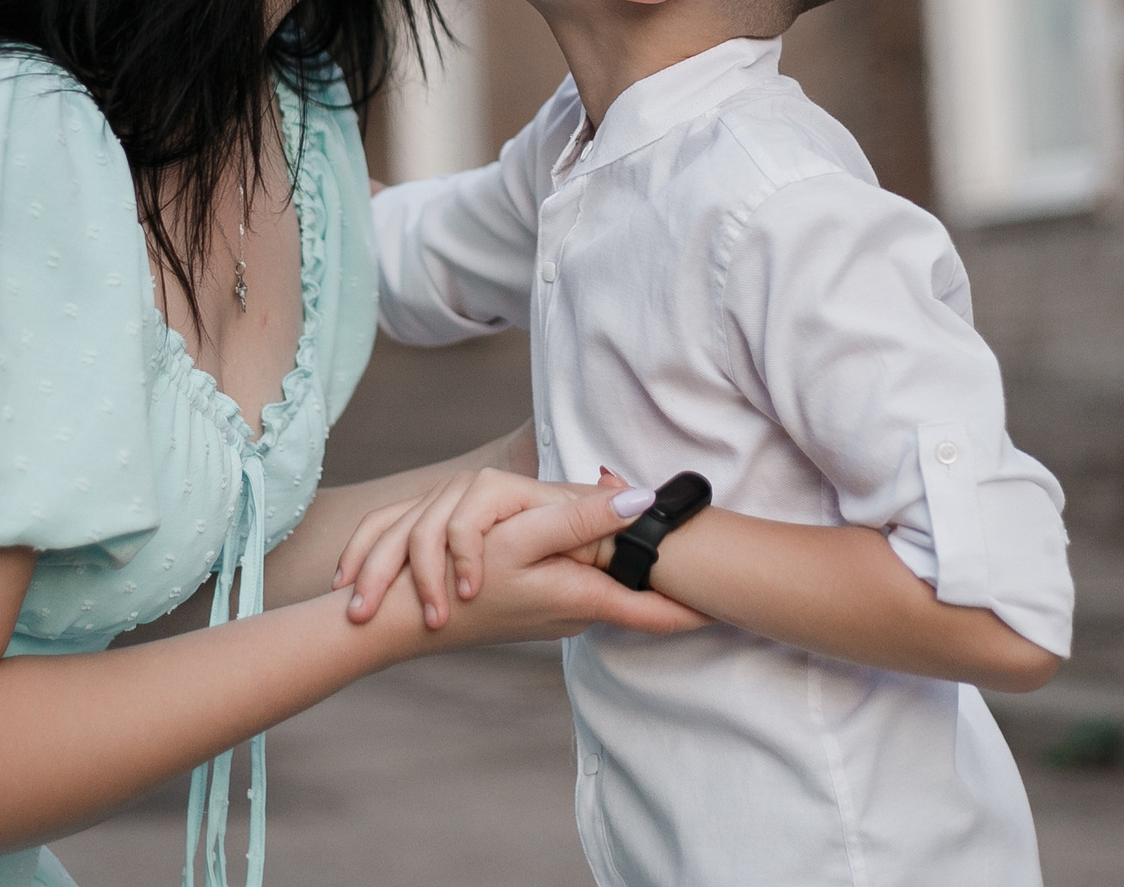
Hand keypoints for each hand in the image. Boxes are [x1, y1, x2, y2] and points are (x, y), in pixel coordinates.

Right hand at [352, 485, 704, 650]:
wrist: (390, 624)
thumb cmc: (453, 586)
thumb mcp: (519, 542)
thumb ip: (578, 520)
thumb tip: (642, 501)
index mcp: (577, 592)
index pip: (650, 609)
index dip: (692, 610)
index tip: (734, 611)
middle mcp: (568, 604)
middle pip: (629, 594)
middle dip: (657, 590)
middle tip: (695, 587)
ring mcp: (545, 606)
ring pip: (595, 588)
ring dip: (591, 578)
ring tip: (601, 584)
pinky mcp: (522, 599)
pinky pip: (560, 585)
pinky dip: (561, 581)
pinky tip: (559, 571)